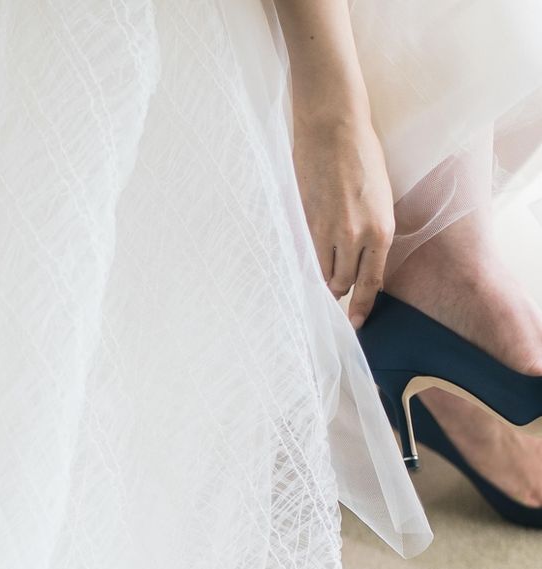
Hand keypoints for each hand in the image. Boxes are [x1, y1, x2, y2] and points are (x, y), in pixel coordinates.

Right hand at [292, 113, 394, 328]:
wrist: (333, 128)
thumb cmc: (360, 155)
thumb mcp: (379, 197)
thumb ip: (371, 231)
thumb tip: (359, 257)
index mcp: (381, 230)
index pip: (371, 282)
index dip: (362, 307)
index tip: (356, 322)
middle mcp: (356, 237)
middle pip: (343, 283)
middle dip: (339, 288)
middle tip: (334, 287)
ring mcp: (328, 233)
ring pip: (323, 274)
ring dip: (323, 276)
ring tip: (322, 267)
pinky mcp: (305, 224)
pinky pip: (306, 256)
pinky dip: (308, 260)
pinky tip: (309, 253)